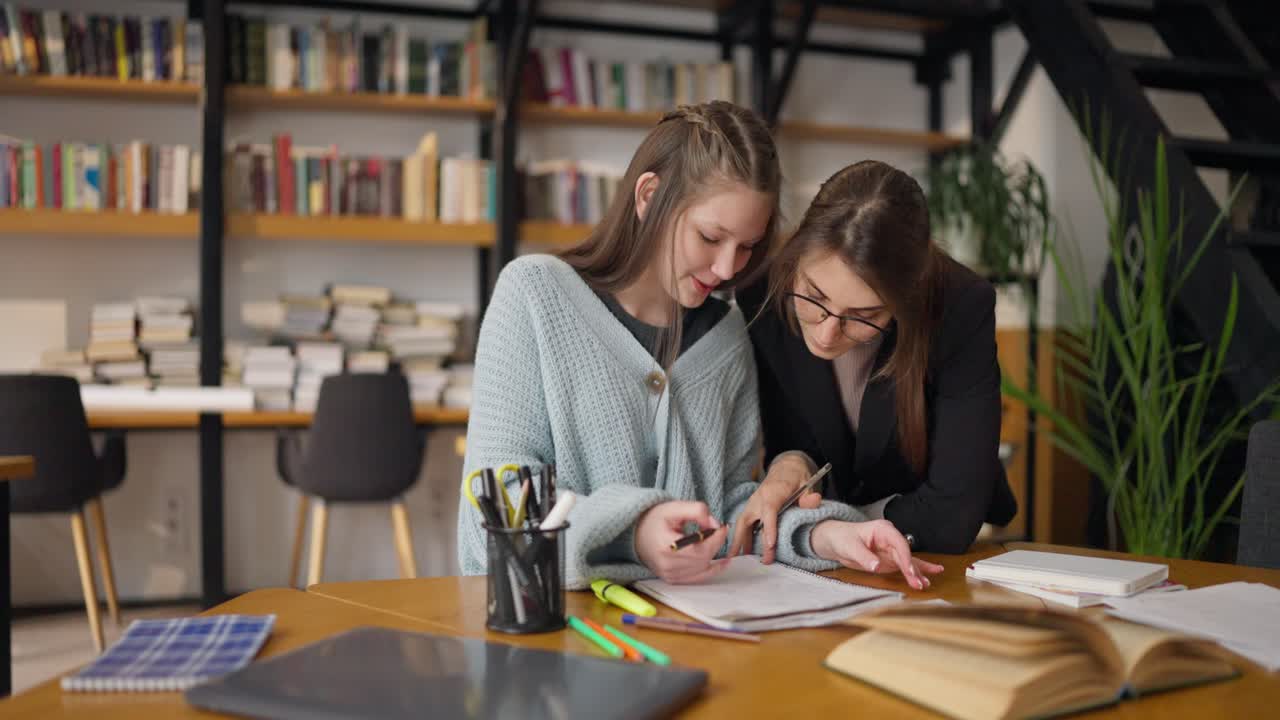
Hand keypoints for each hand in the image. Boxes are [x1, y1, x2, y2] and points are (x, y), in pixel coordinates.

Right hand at [635, 501, 728, 583]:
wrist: (638, 534)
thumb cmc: (656, 520)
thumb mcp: (674, 507)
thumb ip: (697, 511)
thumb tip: (715, 525)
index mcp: (665, 546)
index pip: (698, 548)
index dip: (715, 538)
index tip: (723, 527)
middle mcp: (666, 565)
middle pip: (702, 558)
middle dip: (716, 544)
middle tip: (719, 531)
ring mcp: (669, 575)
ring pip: (702, 568)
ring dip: (714, 554)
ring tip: (716, 540)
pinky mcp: (673, 580)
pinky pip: (698, 578)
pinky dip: (712, 570)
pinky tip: (722, 563)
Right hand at [729, 455, 822, 562]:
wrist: (787, 468)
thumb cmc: (797, 478)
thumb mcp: (807, 483)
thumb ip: (809, 495)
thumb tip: (814, 501)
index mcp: (773, 491)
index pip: (769, 510)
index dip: (769, 528)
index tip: (770, 545)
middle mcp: (758, 498)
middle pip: (748, 520)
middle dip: (746, 541)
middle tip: (749, 561)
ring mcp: (752, 503)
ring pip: (741, 524)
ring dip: (738, 541)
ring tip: (736, 560)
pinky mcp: (751, 509)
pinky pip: (742, 524)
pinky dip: (740, 538)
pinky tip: (740, 553)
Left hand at [810, 519, 943, 590]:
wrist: (835, 540)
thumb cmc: (842, 538)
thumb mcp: (849, 546)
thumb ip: (864, 556)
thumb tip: (876, 566)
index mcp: (883, 530)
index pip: (899, 544)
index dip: (906, 558)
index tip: (909, 572)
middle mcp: (890, 539)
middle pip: (905, 554)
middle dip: (912, 569)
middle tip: (919, 583)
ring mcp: (891, 550)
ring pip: (908, 561)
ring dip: (916, 573)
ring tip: (926, 584)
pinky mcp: (889, 560)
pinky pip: (904, 566)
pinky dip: (914, 572)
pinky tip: (927, 577)